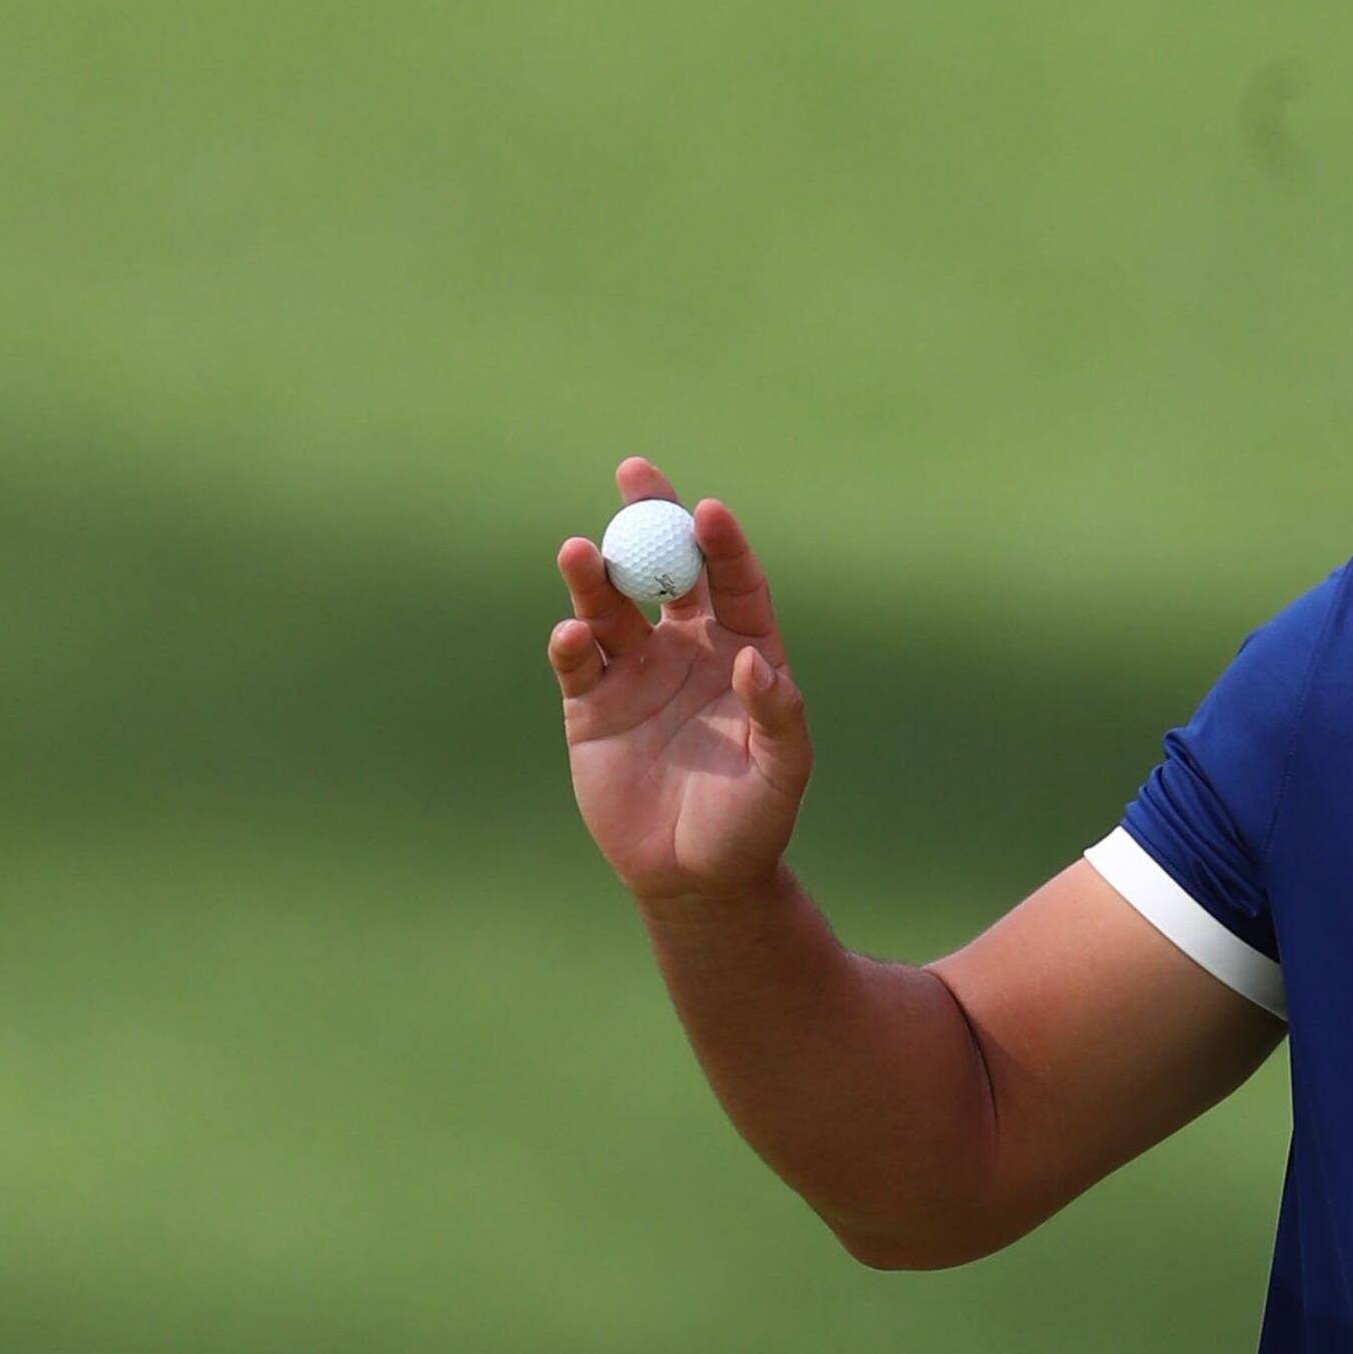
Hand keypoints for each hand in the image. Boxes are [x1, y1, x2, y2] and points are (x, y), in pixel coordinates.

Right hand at [548, 462, 813, 902]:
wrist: (695, 879)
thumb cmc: (751, 825)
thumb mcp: (781, 776)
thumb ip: (779, 718)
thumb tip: (756, 661)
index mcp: (741, 652)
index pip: (732, 584)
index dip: (720, 546)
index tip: (707, 512)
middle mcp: (685, 650)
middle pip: (666, 569)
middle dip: (651, 519)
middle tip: (634, 474)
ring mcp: (635, 673)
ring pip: (611, 606)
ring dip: (594, 577)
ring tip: (581, 554)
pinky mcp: (591, 705)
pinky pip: (577, 661)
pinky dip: (570, 644)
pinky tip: (573, 639)